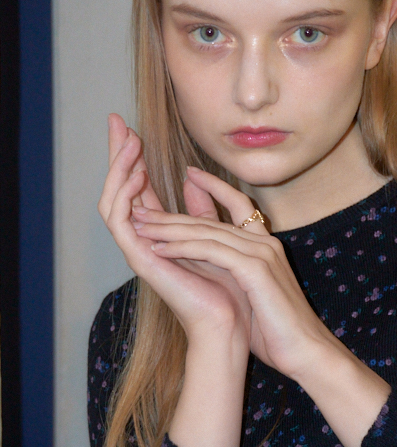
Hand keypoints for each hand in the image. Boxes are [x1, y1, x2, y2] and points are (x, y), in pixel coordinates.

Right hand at [98, 114, 250, 343]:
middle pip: (121, 191)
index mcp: (163, 236)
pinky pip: (120, 222)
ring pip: (113, 202)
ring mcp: (140, 251)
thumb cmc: (230, 288)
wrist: (230, 322)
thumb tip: (192, 179)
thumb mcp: (215, 236)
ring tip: (127, 141)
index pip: (140, 191)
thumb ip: (202, 210)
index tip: (133, 128)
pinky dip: (124, 196)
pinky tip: (135, 173)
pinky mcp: (140, 260)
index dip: (134, 160)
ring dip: (118, 169)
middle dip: (117, 156)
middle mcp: (146, 241)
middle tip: (116, 121)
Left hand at [133, 166, 331, 380]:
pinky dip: (181, 248)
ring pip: (207, 232)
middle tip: (140, 208)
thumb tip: (217, 270)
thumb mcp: (254, 294)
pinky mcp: (256, 268)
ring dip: (169, 229)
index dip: (214, 187)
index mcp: (266, 246)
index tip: (188, 176)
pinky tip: (157, 249)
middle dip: (173, 214)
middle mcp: (265, 242)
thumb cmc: (278, 329)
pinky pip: (211, 250)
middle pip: (212, 219)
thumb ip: (238, 273)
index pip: (239, 204)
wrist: (306, 349)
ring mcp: (262, 253)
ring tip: (139, 225)